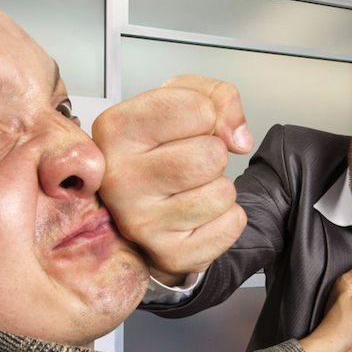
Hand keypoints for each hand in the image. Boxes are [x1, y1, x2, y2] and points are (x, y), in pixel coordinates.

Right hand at [92, 75, 253, 282]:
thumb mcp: (181, 102)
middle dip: (214, 155)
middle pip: (211, 155)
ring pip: (223, 192)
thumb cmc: (161, 150)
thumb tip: (237, 137)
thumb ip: (217, 97)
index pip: (195, 109)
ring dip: (218, 188)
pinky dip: (225, 219)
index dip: (206, 115)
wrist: (145, 208)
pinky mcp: (168, 254)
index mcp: (114, 130)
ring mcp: (139, 222)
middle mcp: (118, 178)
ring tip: (190, 190)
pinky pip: (231, 225)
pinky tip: (196, 216)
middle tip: (189, 164)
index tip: (188, 126)